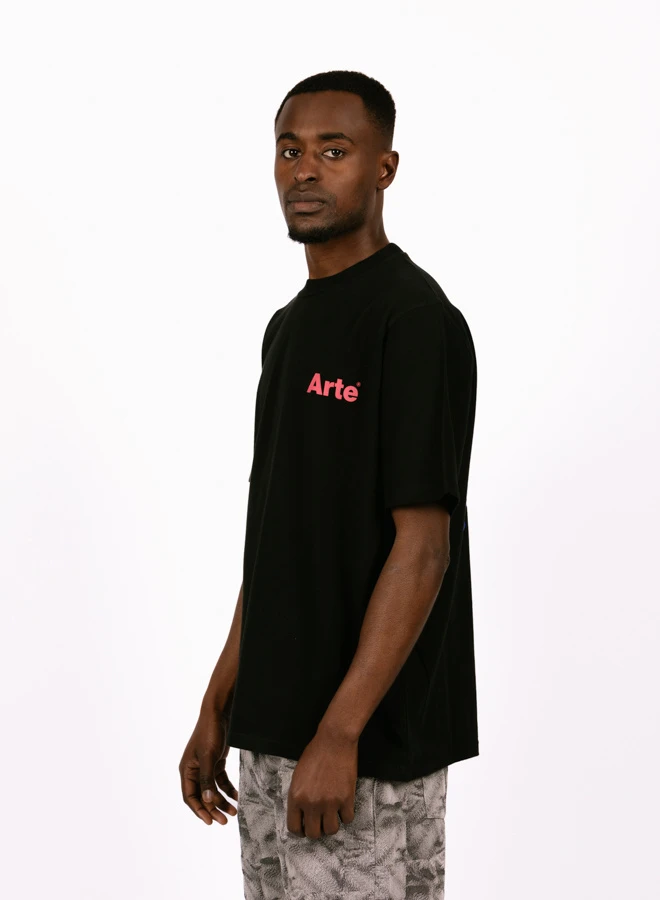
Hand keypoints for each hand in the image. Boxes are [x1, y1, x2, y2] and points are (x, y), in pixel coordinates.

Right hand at [179, 705, 238, 825]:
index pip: (190, 796)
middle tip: (225, 821)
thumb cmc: (209, 733)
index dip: (199, 810)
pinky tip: (237, 796)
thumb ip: (207, 779)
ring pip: (212, 790)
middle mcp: (194, 770)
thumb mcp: (208, 757)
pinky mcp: (215, 762)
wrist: (219, 713)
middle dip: (213, 809)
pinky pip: (220, 781)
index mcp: (186, 770)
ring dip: (222, 801)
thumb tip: (207, 801)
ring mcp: (205, 767)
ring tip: (234, 811)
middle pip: (202, 796)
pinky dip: (228, 789)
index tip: (210, 822)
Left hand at [286, 728, 357, 839]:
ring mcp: (330, 803)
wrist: (334, 741)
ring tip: (332, 815)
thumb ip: (298, 796)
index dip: (300, 831)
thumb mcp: (298, 775)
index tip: (305, 828)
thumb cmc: (314, 754)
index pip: (294, 828)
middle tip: (320, 822)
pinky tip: (344, 806)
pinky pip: (348, 819)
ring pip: (331, 830)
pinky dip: (346, 815)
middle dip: (317, 830)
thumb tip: (301, 813)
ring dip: (332, 824)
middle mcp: (311, 803)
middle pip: (313, 833)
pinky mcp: (346, 799)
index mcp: (296, 797)